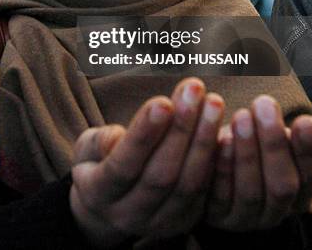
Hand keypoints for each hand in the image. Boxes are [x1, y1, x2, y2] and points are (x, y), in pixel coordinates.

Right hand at [70, 78, 223, 246]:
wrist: (108, 208)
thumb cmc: (98, 163)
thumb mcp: (86, 149)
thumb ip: (99, 142)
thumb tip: (118, 137)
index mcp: (98, 193)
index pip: (123, 165)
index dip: (144, 134)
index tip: (162, 101)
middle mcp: (129, 214)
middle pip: (161, 174)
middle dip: (181, 128)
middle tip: (194, 88)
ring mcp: (159, 223)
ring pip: (188, 184)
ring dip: (204, 140)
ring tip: (213, 101)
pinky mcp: (184, 222)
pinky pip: (206, 192)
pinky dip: (217, 160)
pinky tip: (225, 128)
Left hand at [205, 95, 311, 230]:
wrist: (215, 165)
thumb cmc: (253, 145)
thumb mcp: (275, 140)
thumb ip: (291, 137)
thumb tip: (307, 124)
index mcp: (298, 197)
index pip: (308, 176)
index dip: (305, 149)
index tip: (304, 120)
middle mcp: (274, 213)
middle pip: (281, 186)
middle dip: (274, 144)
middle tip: (265, 106)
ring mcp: (245, 218)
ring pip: (251, 191)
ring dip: (247, 152)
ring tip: (242, 116)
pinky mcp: (216, 215)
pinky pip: (220, 194)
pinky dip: (223, 167)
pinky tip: (222, 139)